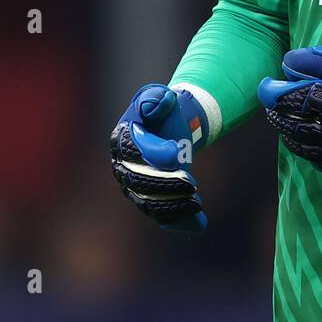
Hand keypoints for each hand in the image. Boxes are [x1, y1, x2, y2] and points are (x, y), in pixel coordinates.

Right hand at [109, 85, 208, 232]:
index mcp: (122, 139)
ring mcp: (134, 186)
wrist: (171, 127)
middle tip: (191, 183)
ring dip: (173, 205)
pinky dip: (178, 221)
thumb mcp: (160, 97)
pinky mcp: (149, 199)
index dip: (153, 153)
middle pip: (138, 181)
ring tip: (196, 203)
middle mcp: (123, 166)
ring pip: (148, 202)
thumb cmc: (164, 111)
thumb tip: (160, 101)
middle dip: (165, 184)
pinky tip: (199, 224)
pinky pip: (160, 215)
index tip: (176, 153)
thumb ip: (156, 97)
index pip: (133, 151)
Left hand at [257, 46, 321, 174]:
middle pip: (293, 125)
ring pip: (305, 147)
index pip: (289, 99)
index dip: (272, 92)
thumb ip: (317, 60)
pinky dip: (310, 156)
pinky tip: (307, 149)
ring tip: (284, 128)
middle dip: (278, 115)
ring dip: (290, 137)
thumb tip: (287, 61)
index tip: (265, 86)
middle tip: (272, 107)